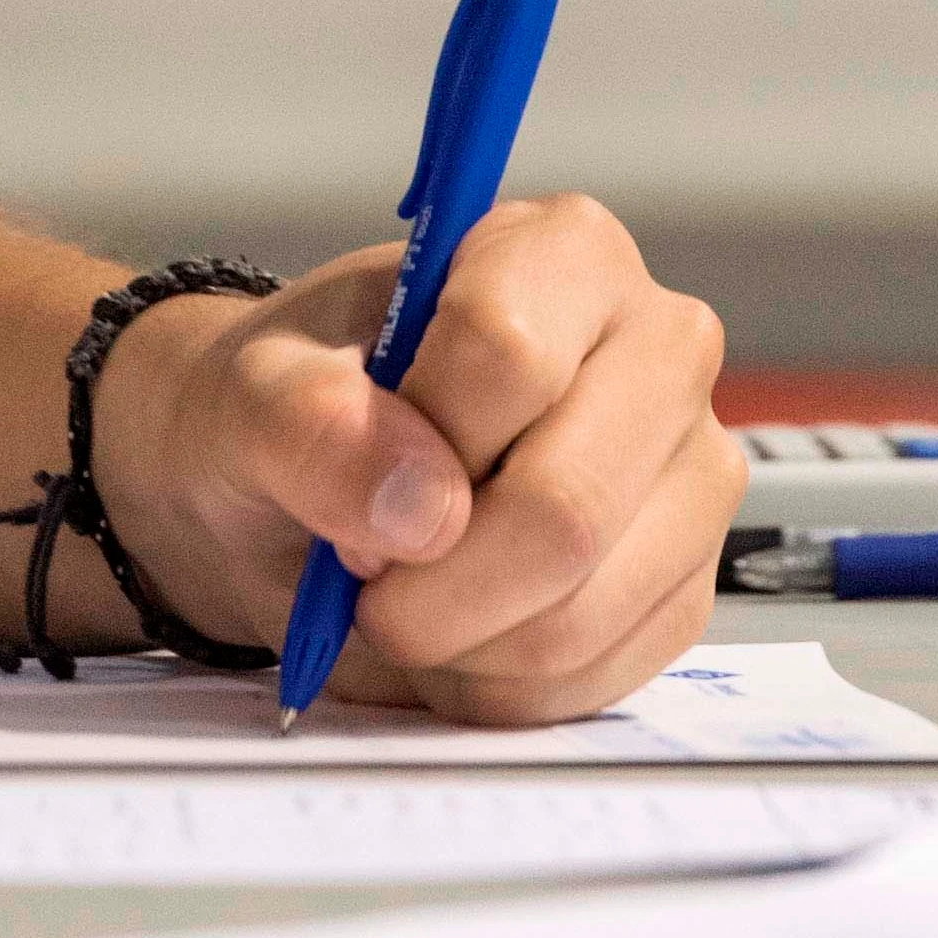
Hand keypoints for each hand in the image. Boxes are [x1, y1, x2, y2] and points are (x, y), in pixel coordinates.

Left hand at [93, 196, 734, 724]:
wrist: (296, 494)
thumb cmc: (295, 412)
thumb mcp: (248, 392)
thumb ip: (307, 423)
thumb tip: (419, 509)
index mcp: (564, 254)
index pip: (508, 352)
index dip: (411, 444)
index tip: (351, 476)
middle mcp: (657, 350)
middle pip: (566, 507)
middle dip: (433, 584)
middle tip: (364, 582)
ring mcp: (689, 474)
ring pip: (582, 609)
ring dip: (457, 643)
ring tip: (408, 599)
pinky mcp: (686, 582)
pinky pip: (596, 674)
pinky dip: (497, 684)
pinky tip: (462, 632)